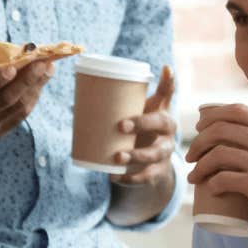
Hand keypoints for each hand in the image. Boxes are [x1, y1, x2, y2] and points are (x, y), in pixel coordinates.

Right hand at [0, 58, 55, 151]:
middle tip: (44, 63)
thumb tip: (1, 56)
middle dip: (28, 80)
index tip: (16, 65)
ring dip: (35, 88)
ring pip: (17, 108)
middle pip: (5, 99)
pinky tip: (39, 85)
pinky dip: (31, 99)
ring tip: (48, 70)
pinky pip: (19, 117)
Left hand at [116, 65, 176, 185]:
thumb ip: (116, 102)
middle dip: (142, 124)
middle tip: (120, 126)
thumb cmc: (136, 129)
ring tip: (117, 157)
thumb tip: (79, 99)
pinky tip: (116, 177)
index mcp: (161, 110)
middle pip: (163, 124)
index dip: (168, 82)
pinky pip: (148, 176)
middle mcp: (168, 130)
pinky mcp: (158, 171)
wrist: (149, 161)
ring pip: (156, 154)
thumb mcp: (131, 114)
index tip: (163, 69)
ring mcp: (165, 152)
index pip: (168, 93)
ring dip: (137, 156)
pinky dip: (132, 178)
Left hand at [185, 104, 247, 247]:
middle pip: (219, 129)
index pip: (235, 110)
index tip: (200, 124)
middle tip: (192, 154)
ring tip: (194, 174)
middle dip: (198, 140)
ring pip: (216, 154)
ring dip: (198, 164)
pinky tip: (209, 188)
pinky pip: (223, 179)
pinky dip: (211, 183)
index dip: (211, 114)